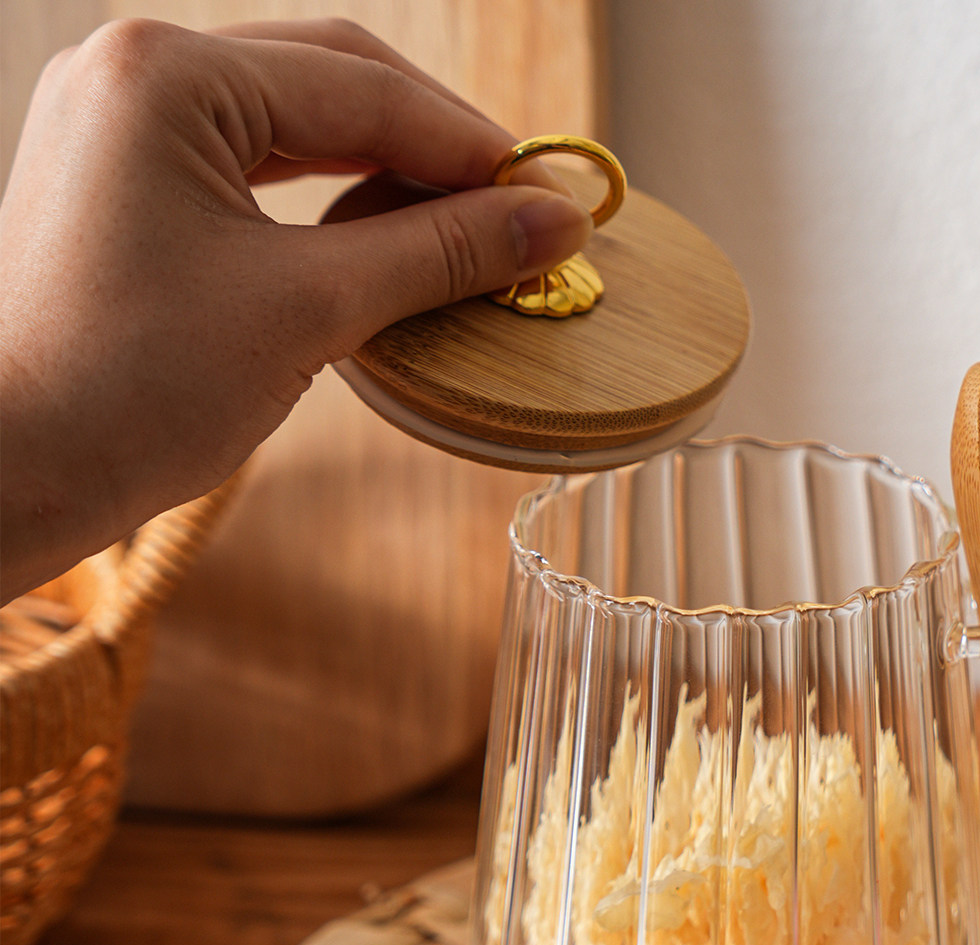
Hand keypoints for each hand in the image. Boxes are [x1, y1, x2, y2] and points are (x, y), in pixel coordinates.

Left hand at [0, 18, 591, 601]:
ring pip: (295, 120)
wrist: (9, 470)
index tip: (556, 203)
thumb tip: (554, 224)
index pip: (366, 89)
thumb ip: (439, 252)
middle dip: (436, 147)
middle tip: (522, 213)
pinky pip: (255, 165)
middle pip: (332, 79)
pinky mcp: (125, 182)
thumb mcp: (309, 309)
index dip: (475, 150)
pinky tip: (387, 238)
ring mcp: (123, 124)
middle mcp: (137, 71)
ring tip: (468, 230)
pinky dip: (330, 199)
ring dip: (388, 170)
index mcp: (170, 73)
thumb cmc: (134, 388)